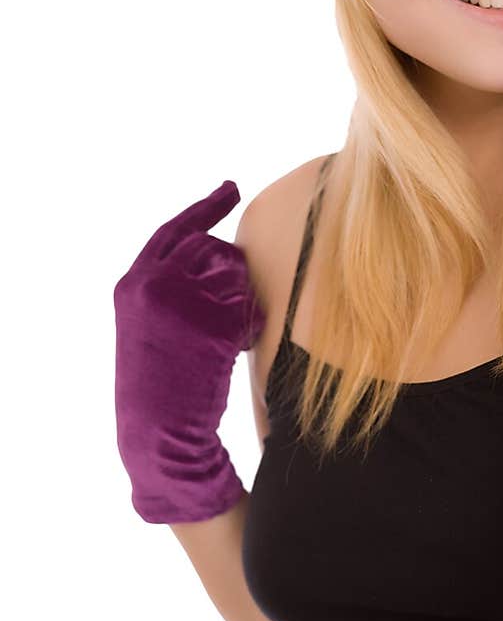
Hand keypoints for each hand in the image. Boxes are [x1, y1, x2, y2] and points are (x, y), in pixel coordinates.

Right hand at [113, 181, 266, 523]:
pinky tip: (236, 349)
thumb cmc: (159, 383)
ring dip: (241, 301)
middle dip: (231, 269)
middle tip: (232, 299)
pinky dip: (250, 328)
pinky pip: (249, 309)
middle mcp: (153, 286)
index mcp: (134, 283)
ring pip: (235, 276)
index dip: (205, 208)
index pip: (174, 231)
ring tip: (224, 336)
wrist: (156, 432)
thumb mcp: (147, 324)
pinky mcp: (211, 326)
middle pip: (211, 249)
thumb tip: (215, 252)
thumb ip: (169, 286)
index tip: (231, 188)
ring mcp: (182, 304)